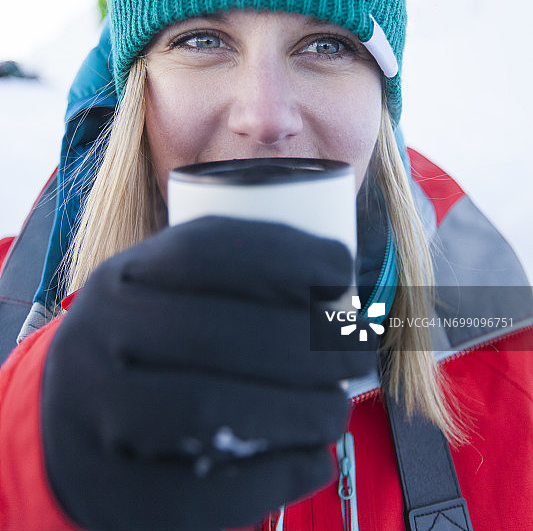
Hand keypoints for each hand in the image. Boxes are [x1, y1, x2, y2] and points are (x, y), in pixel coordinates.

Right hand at [41, 218, 374, 529]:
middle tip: (357, 351)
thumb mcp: (159, 295)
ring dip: (299, 411)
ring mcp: (97, 416)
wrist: (57, 429)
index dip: (285, 254)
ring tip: (337, 408)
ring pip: (211, 410)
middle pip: (220, 334)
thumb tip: (334, 288)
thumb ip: (228, 282)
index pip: (207, 249)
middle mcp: (99, 337)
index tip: (342, 267)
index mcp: (119, 279)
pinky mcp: (113, 492)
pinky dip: (275, 476)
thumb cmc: (138, 350)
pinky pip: (204, 491)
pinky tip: (312, 459)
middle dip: (309, 343)